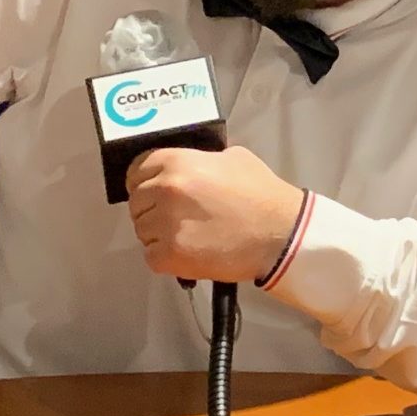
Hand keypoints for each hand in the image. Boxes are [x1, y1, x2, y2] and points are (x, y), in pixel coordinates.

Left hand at [126, 146, 304, 283]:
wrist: (280, 234)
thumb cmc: (262, 196)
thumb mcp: (234, 158)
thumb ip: (201, 160)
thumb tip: (187, 167)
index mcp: (178, 162)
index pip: (138, 168)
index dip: (144, 179)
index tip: (151, 189)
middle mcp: (166, 190)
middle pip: (136, 201)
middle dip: (152, 207)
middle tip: (176, 215)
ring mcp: (165, 225)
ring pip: (141, 229)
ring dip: (158, 233)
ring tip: (188, 234)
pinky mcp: (169, 256)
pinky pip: (151, 256)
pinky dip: (166, 256)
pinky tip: (189, 250)